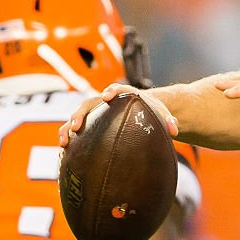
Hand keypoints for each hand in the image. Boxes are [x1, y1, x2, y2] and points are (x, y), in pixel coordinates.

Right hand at [58, 83, 178, 146]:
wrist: (140, 111)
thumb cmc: (150, 111)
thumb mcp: (160, 114)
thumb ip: (168, 120)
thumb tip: (175, 130)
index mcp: (123, 94)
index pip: (117, 88)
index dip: (111, 91)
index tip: (107, 97)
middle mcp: (104, 101)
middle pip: (89, 103)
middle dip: (81, 114)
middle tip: (76, 126)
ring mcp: (94, 112)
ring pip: (77, 116)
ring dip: (68, 127)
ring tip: (65, 141)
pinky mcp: (88, 123)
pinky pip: (73, 129)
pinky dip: (68, 137)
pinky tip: (64, 151)